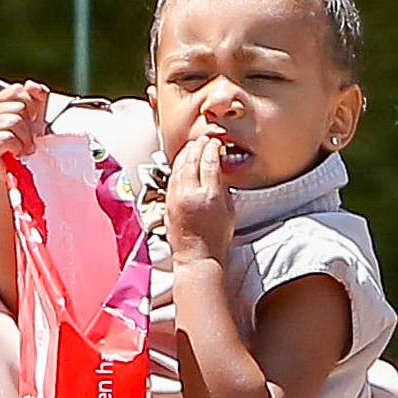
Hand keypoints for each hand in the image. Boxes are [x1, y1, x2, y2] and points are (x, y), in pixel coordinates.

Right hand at [0, 80, 50, 177]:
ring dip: (25, 139)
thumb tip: (33, 85)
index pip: (18, 90)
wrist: (19, 173)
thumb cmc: (25, 144)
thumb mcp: (35, 117)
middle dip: (29, 127)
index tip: (32, 120)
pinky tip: (16, 153)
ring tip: (23, 148)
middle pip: (18, 107)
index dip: (32, 105)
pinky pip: (8, 138)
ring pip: (14, 122)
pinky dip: (18, 147)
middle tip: (27, 140)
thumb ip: (36, 97)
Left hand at [160, 123, 235, 263]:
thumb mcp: (229, 212)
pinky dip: (178, 165)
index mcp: (210, 195)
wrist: (197, 257)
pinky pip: (172, 176)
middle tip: (205, 140)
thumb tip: (218, 172)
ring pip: (179, 165)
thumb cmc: (217, 239)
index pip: (210, 161)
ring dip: (187, 152)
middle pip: (193, 158)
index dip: (213, 148)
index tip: (216, 143)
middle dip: (199, 146)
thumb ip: (223, 189)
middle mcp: (191, 193)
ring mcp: (176, 197)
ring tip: (193, 146)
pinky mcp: (168, 201)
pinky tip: (182, 162)